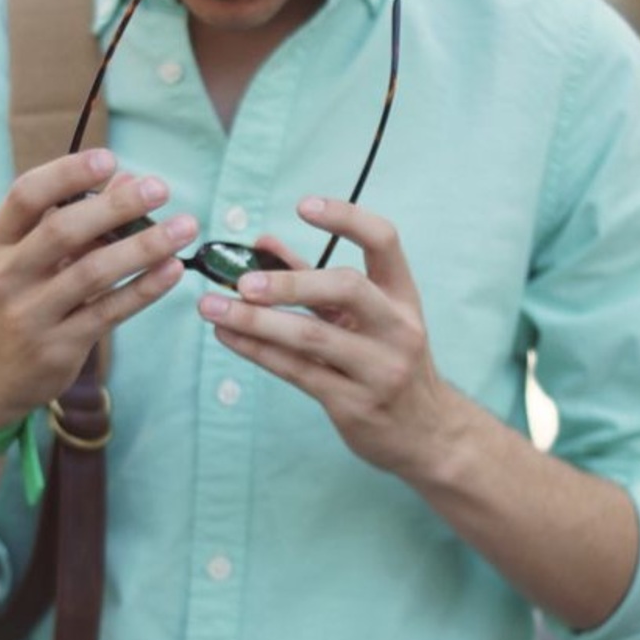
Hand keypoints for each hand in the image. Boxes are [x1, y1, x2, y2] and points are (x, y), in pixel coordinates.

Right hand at [0, 149, 198, 430]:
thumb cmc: (14, 305)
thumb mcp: (26, 261)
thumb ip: (73, 221)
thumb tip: (128, 180)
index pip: (26, 196)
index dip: (66, 174)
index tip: (109, 158)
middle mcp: (8, 276)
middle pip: (63, 231)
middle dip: (116, 206)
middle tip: (160, 188)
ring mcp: (32, 315)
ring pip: (93, 273)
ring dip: (144, 247)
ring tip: (183, 229)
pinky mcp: (59, 347)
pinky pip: (109, 312)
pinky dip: (144, 289)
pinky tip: (172, 270)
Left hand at [197, 196, 453, 479]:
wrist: (427, 434)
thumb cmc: (388, 363)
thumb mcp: (367, 319)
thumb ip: (316, 280)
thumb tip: (263, 242)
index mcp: (403, 298)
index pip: (384, 241)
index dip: (346, 218)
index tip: (303, 206)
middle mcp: (397, 329)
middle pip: (346, 289)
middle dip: (290, 282)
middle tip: (243, 282)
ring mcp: (377, 369)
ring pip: (311, 338)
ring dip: (256, 321)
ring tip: (212, 307)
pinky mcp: (353, 404)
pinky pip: (297, 372)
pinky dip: (257, 351)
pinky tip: (227, 337)